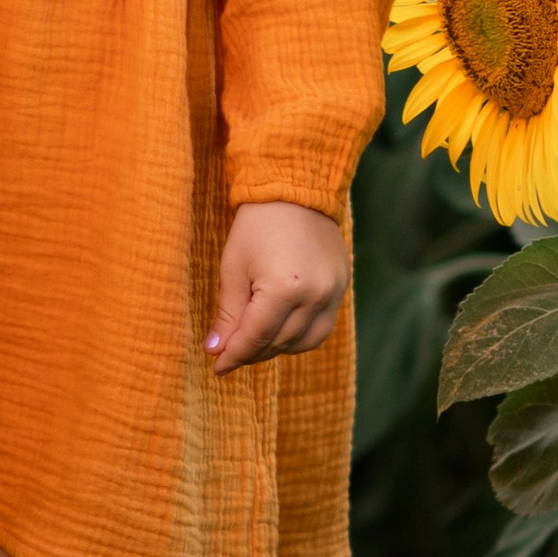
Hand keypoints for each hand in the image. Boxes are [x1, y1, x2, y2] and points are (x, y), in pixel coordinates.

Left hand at [207, 202, 347, 372]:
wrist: (296, 191)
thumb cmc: (257, 225)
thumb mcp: (234, 268)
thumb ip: (228, 313)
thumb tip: (215, 350)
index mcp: (283, 288)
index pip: (256, 337)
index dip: (233, 355)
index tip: (216, 366)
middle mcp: (314, 296)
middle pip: (279, 343)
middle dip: (251, 352)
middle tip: (229, 353)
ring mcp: (333, 294)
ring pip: (303, 342)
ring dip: (276, 348)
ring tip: (254, 341)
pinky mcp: (342, 288)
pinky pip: (321, 328)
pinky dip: (299, 336)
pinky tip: (280, 330)